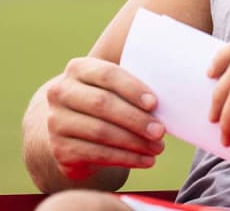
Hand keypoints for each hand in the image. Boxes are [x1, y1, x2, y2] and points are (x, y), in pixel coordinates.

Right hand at [43, 57, 166, 177]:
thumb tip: (173, 94)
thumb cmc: (105, 102)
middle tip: (161, 131)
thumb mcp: (112, 87)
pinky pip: (97, 154)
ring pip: (101, 132)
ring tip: (158, 148)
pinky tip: (146, 160)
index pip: (107, 74)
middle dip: (136, 119)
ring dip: (134, 142)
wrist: (71, 129)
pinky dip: (126, 158)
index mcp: (77, 68)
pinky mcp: (60, 149)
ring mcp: (56, 122)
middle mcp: (60, 92)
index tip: (155, 103)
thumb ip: (132, 86)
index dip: (132, 88)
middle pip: (102, 104)